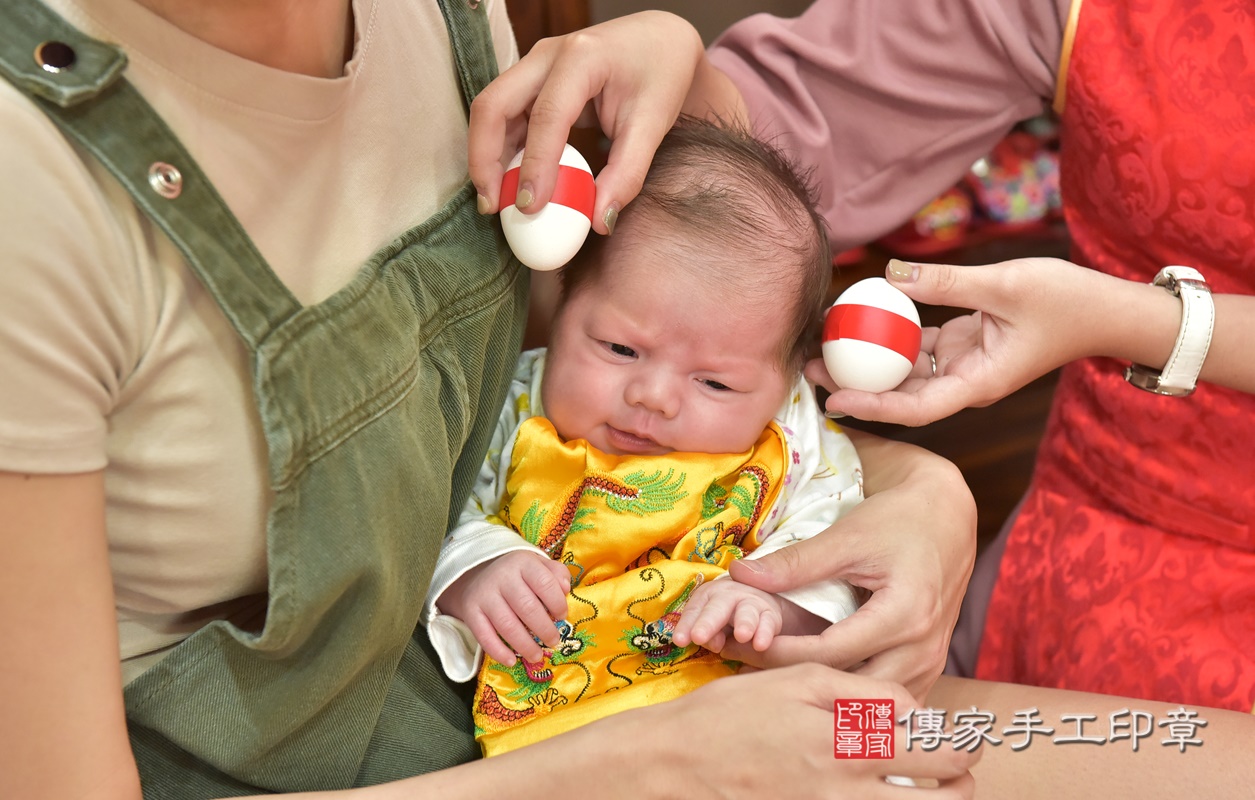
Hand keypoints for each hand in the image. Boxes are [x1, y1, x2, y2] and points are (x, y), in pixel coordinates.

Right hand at [436, 551, 570, 664]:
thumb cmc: (516, 573)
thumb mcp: (537, 565)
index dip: (557, 603)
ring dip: (525, 645)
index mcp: (523, 563)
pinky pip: (485, 636)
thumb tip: (565, 589)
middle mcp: (502, 577)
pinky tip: (511, 661)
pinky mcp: (471, 612)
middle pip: (527, 607)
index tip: (562, 616)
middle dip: (544, 629)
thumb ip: (557, 574)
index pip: (545, 583)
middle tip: (553, 641)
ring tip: (537, 656)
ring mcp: (485, 595)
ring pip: (507, 625)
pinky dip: (499, 651)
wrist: (474, 572)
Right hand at [467, 12, 732, 232]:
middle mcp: (547, 56)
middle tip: (492, 206)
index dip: (533, 164)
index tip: (529, 207)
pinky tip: (509, 182)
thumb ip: (627, 174)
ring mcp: (534, 66)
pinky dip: (502, 150)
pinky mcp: (531, 81)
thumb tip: (600, 221)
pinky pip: (505, 116)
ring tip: (495, 201)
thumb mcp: (653, 124)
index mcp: (581, 57)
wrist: (660, 43)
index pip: (546, 115)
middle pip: (494, 105)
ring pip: (492, 110)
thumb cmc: (660, 75)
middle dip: (484, 159)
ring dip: (488, 157)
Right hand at [582, 664, 976, 797]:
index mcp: (846, 741)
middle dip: (959, 775)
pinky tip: (887, 792)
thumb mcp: (794, 681)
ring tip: (938, 785)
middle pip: (939, 793)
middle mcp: (847, 788)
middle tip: (959, 761)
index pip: (934, 747)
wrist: (678, 761)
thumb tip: (909, 706)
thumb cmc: (732, 713)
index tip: (958, 730)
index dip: (956, 738)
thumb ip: (858, 691)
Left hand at [671, 579, 785, 652]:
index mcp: (707, 596)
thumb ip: (711, 634)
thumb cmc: (726, 616)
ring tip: (741, 636)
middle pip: (717, 608)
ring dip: (744, 623)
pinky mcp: (770, 613)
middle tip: (698, 637)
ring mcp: (751, 602)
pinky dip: (765, 633)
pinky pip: (768, 623)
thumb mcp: (714, 624)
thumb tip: (714, 644)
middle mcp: (728, 595)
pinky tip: (761, 645)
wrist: (758, 602)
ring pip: (746, 612)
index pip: (694, 610)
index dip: (686, 624)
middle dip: (708, 622)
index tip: (679, 641)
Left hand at [722, 432, 975, 699]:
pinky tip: (816, 684)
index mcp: (905, 615)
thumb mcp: (846, 538)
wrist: (945, 518)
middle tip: (751, 670)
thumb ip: (795, 563)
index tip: (740, 646)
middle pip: (851, 690)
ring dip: (826, 697)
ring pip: (870, 703)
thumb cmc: (899, 521)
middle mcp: (923, 648)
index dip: (781, 653)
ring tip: (776, 680)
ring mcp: (931, 663)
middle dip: (800, 684)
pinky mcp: (930, 667)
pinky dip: (853, 696)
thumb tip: (740, 574)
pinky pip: (886, 697)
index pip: (830, 653)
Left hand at [816, 257, 1112, 425]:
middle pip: (899, 395)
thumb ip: (946, 282)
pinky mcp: (963, 346)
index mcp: (978, 384)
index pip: (915, 407)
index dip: (872, 407)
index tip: (834, 400)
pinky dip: (889, 337)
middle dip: (854, 386)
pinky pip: (918, 347)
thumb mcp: (1005, 284)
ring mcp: (963, 365)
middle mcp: (966, 382)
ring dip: (866, 362)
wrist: (1108, 309)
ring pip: (904, 372)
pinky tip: (858, 322)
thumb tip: (889, 274)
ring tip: (820, 348)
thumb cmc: (1068, 301)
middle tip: (806, 371)